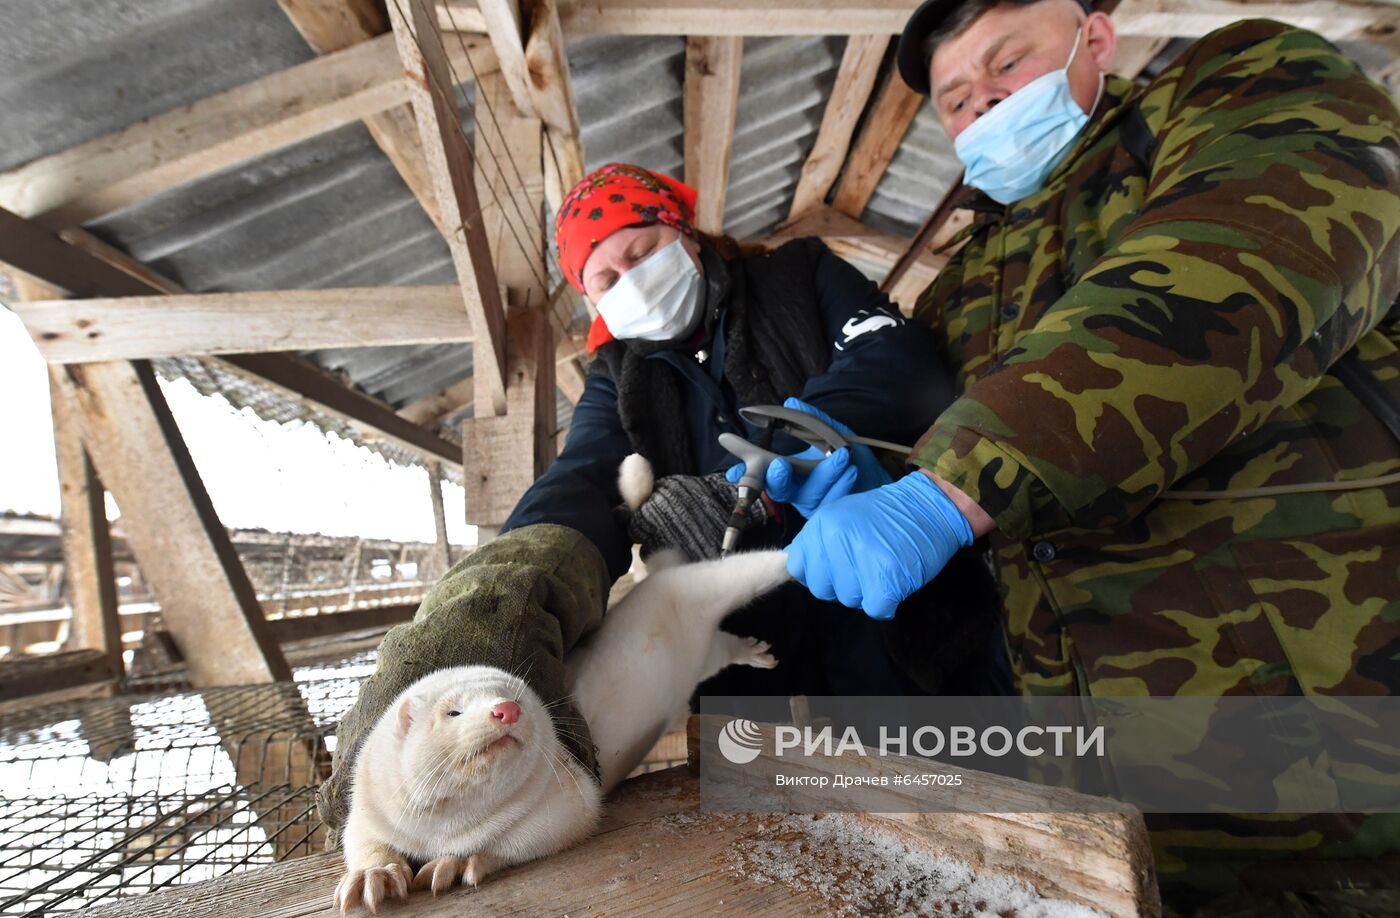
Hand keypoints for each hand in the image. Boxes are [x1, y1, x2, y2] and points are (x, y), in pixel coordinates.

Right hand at [726, 397, 892, 517]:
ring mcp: (814, 503)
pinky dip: (841, 483)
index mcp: (789, 474)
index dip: (746, 476)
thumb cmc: (850, 456)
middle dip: (777, 478)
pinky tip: (849, 470)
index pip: (762, 476)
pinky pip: (833, 500)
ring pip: (811, 493)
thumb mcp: (832, 433)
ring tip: (841, 457)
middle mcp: (797, 490)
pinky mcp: (833, 513)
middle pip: (779, 489)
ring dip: (824, 474)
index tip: (734, 473)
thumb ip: (810, 419)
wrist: (879, 478)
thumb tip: (791, 402)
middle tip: (779, 465)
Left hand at [786, 472, 973, 620]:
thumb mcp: (842, 516)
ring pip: (848, 599)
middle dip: (842, 585)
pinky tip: (894, 581)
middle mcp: (837, 539)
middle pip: (822, 589)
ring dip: (866, 592)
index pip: (799, 567)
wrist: (929, 507)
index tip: (837, 565)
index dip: (818, 572)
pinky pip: (875, 608)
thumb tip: (795, 566)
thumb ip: (817, 542)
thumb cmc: (885, 516)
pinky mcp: (886, 578)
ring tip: (882, 568)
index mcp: (823, 524)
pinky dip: (886, 603)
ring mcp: (862, 558)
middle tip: (864, 567)